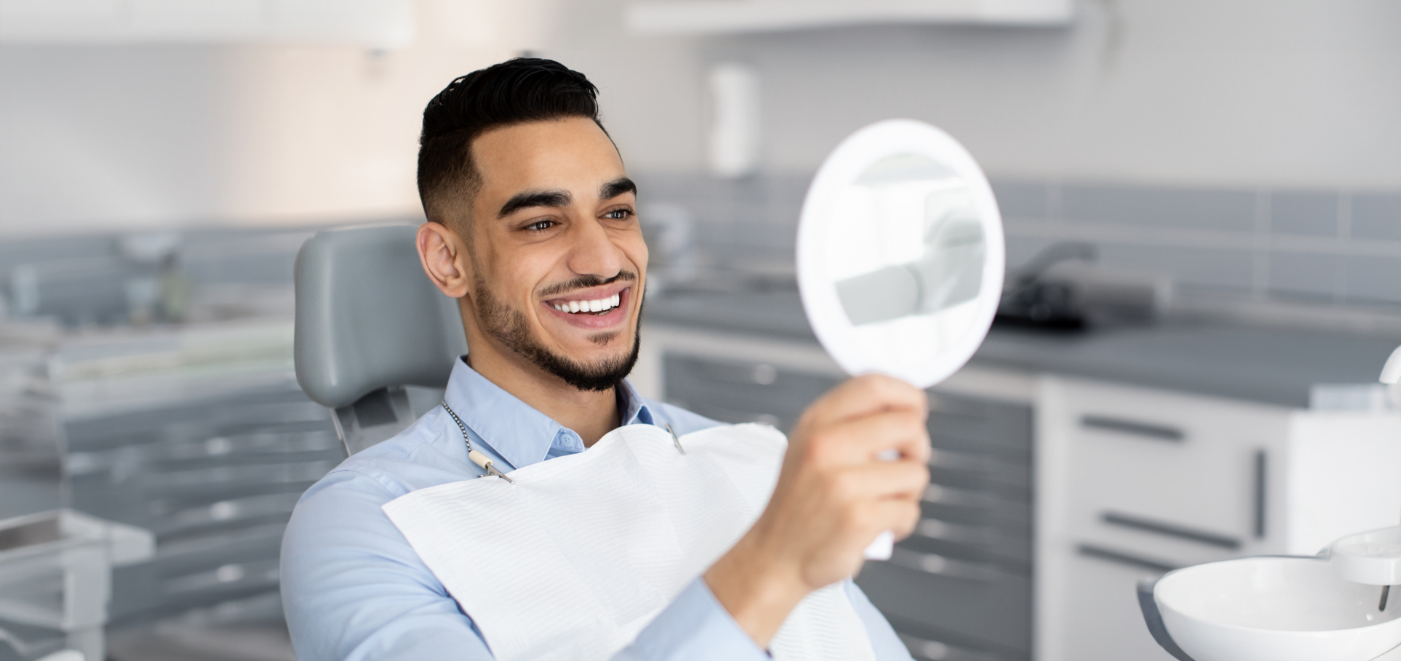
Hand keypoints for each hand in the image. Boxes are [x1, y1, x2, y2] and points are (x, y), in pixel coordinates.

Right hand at [704, 374, 930, 647]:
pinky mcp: (859, 517)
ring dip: (908, 493)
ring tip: (881, 502)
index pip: (875, 385)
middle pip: (908, 425)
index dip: (907, 395)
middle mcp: (826, 446)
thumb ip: (848, 423)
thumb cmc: (799, 504)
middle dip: (917, 448)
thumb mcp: (809, 446)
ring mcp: (842, 482)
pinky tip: (877, 527)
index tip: (915, 411)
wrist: (774, 557)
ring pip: (916, 472)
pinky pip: (909, 510)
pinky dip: (900, 523)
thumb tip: (904, 408)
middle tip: (902, 465)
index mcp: (816, 422)